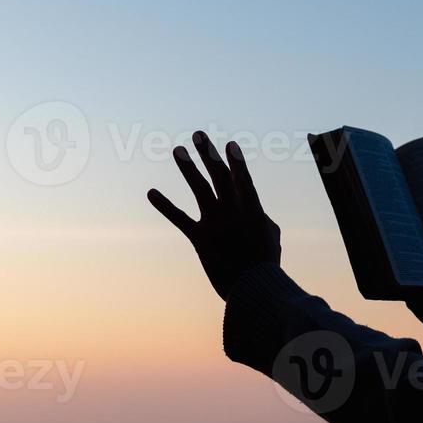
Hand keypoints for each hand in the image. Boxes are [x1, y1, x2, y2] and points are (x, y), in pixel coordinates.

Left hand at [148, 131, 281, 299]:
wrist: (252, 287)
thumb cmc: (265, 264)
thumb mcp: (272, 238)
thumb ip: (263, 220)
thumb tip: (259, 213)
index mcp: (252, 209)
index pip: (242, 179)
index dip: (236, 162)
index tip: (230, 145)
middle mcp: (233, 211)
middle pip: (219, 176)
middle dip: (208, 154)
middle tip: (198, 135)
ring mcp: (215, 223)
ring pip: (200, 189)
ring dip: (188, 168)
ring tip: (177, 150)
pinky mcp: (200, 238)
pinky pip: (180, 218)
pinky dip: (165, 205)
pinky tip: (151, 192)